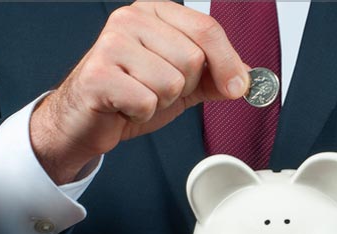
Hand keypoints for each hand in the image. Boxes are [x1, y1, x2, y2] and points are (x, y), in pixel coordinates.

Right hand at [30, 1, 249, 183]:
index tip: (238, 87)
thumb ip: (216, 76)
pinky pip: (147, 101)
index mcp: (155, 11)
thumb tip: (250, 79)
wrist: (86, 119)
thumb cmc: (130, 94)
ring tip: (138, 96)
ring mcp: (111, 43)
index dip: (228, 63)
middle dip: (183, 87)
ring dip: (160, 102)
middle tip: (157, 89)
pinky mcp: (98, 74)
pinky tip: (125, 107)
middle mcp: (131, 18)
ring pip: (171, 82)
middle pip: (192, 59)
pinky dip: (141, 114)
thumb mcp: (183, 82)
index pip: (207, 29)